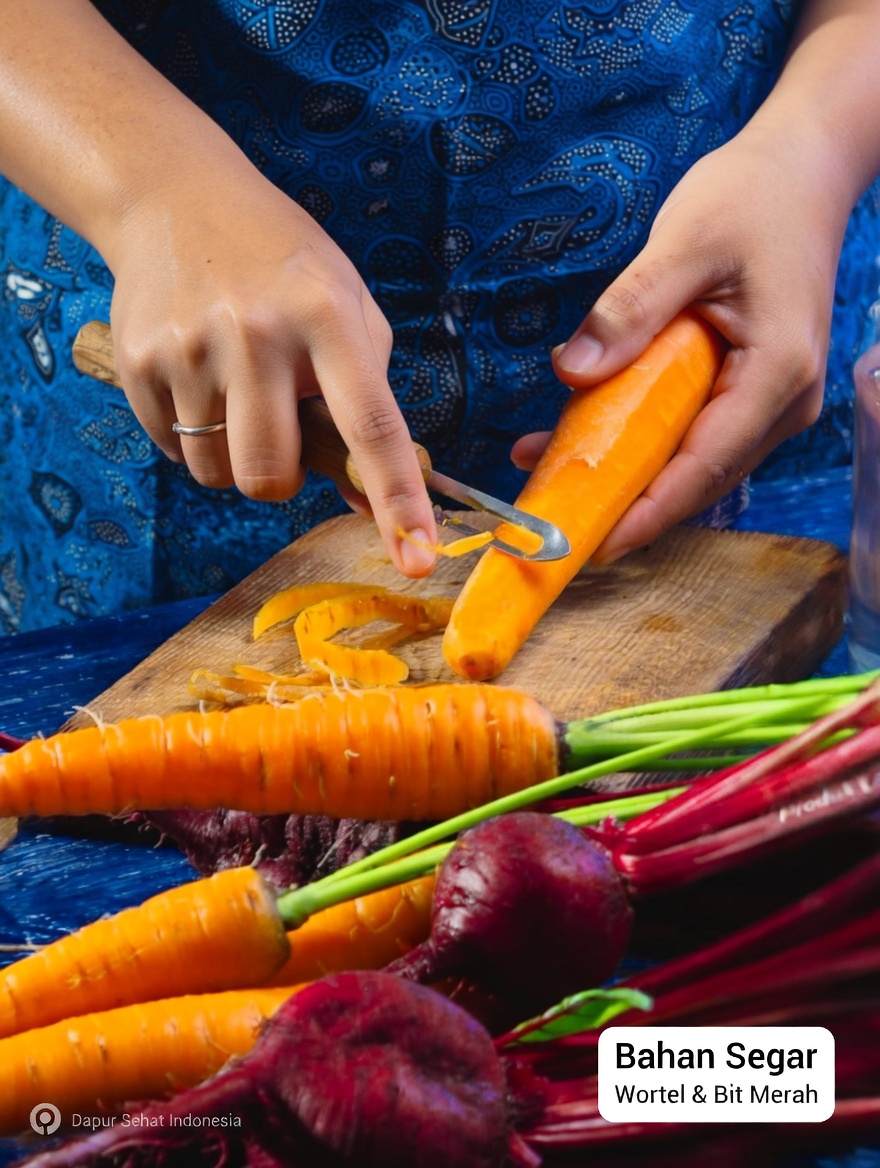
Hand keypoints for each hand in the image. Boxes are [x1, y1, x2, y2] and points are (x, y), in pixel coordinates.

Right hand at [108, 156, 436, 576]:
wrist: (174, 197)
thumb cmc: (281, 265)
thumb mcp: (346, 303)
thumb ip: (366, 394)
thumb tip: (362, 498)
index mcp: (327, 317)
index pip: (371, 426)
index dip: (398, 499)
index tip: (419, 557)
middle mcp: (258, 333)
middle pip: (270, 476)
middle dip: (280, 478)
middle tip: (280, 429)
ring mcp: (191, 348)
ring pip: (218, 474)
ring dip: (233, 455)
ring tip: (235, 390)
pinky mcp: (140, 362)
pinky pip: (173, 450)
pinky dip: (192, 433)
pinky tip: (198, 375)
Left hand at [511, 121, 849, 562]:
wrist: (801, 173)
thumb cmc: (753, 199)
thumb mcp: (684, 243)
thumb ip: (630, 310)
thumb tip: (571, 371)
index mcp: (776, 373)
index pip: (705, 466)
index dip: (648, 513)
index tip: (595, 544)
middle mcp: (782, 402)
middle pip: (696, 477)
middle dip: (625, 500)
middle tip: (554, 513)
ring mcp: (768, 402)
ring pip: (689, 460)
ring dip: (623, 469)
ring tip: (546, 465)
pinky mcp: (747, 391)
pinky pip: (688, 431)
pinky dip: (637, 437)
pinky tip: (577, 425)